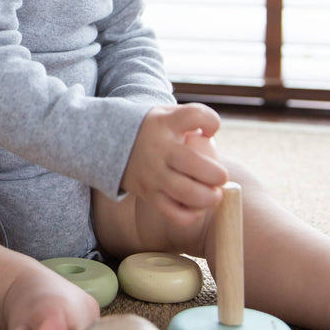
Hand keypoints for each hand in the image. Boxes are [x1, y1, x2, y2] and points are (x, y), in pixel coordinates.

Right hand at [120, 104, 226, 226]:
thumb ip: (193, 120)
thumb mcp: (166, 114)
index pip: (195, 116)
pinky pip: (172, 212)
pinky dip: (190, 215)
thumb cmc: (152, 129)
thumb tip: (215, 139)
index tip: (211, 131)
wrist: (108, 143)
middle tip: (221, 177)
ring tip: (214, 195)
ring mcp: (152, 174)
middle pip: (193, 164)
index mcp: (165, 124)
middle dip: (216, 174)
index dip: (212, 122)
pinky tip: (197, 208)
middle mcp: (158, 149)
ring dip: (208, 198)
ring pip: (185, 192)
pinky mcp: (148, 194)